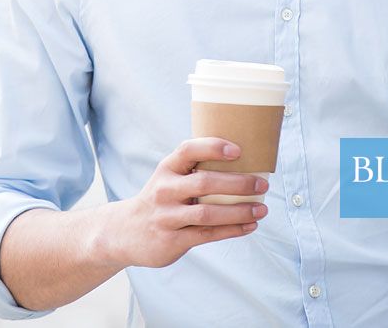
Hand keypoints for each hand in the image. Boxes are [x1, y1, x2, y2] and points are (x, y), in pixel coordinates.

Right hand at [96, 137, 268, 268]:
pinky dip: (232, 229)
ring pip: (208, 213)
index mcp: (166, 168)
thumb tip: (244, 161)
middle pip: (204, 183)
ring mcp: (167, 216)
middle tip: (263, 183)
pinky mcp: (172, 240)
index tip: (238, 150)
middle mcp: (164, 190)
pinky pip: (207, 234)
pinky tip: (250, 225)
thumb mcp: (169, 177)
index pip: (188, 150)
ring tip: (262, 209)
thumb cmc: (160, 199)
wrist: (125, 232)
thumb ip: (195, 170)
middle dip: (238, 183)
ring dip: (240, 211)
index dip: (213, 147)